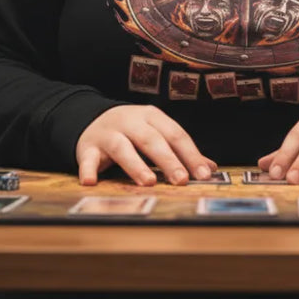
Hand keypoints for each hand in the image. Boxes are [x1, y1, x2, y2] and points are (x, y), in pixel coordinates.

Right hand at [75, 104, 216, 186]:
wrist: (92, 121)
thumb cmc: (132, 132)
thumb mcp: (156, 134)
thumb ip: (181, 151)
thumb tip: (211, 168)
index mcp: (151, 117)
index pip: (175, 134)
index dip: (190, 154)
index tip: (203, 174)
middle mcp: (130, 121)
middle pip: (151, 139)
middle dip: (167, 159)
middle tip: (181, 180)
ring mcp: (108, 133)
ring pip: (122, 147)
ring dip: (135, 165)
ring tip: (148, 182)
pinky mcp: (87, 147)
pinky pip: (87, 159)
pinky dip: (88, 169)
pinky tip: (91, 182)